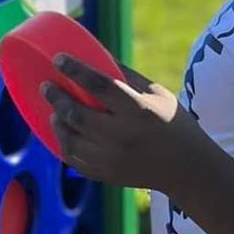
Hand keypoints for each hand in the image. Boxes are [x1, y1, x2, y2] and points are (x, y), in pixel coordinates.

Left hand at [42, 53, 193, 191]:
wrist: (187, 169)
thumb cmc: (173, 123)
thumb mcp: (156, 94)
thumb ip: (126, 77)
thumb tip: (95, 57)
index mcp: (139, 111)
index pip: (99, 85)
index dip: (75, 70)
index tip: (58, 59)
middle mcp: (123, 136)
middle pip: (77, 115)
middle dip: (57, 97)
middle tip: (46, 86)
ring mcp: (112, 160)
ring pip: (70, 140)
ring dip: (58, 122)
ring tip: (55, 110)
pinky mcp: (107, 175)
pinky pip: (75, 159)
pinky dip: (65, 143)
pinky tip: (64, 131)